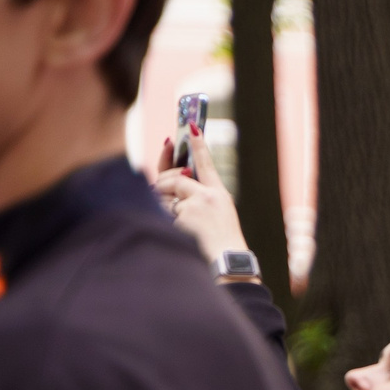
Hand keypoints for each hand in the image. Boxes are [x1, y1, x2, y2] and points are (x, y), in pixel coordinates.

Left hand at [150, 130, 247, 261]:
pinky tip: (179, 231)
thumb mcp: (217, 216)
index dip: (198, 144)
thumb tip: (171, 183)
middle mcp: (208, 195)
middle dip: (164, 183)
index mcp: (219, 194)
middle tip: (162, 189)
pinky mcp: (184, 216)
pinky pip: (161, 212)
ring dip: (163, 205)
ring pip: (164, 194)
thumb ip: (197, 198)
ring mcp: (196, 205)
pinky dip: (164, 220)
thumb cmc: (221, 243)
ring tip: (178, 220)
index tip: (191, 126)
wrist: (227, 263)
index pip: (206, 162)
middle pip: (176, 177)